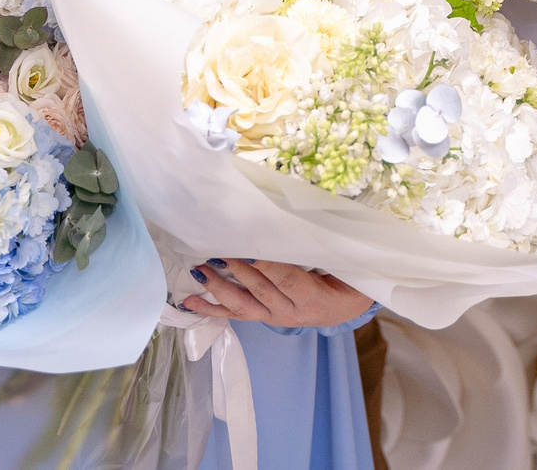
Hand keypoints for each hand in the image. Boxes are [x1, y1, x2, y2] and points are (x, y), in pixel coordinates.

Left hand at [177, 260, 371, 327]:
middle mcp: (291, 313)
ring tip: (199, 271)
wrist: (346, 307)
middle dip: (236, 268)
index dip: (267, 265)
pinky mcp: (262, 318)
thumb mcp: (343, 264)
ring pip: (242, 304)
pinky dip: (211, 308)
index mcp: (314, 297)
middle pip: (260, 289)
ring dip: (218, 288)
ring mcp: (274, 317)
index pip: (287, 279)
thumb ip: (322, 247)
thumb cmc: (346, 278)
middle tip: (216, 248)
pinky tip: (190, 302)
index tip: (249, 249)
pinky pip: (235, 314)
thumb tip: (301, 217)